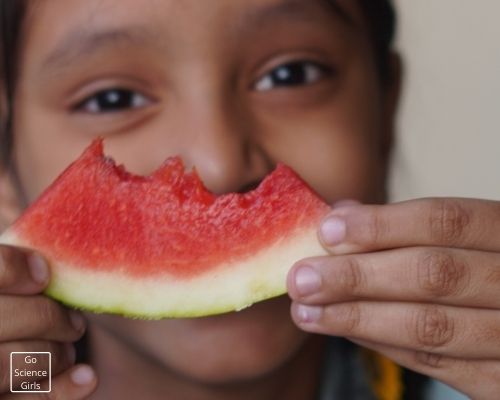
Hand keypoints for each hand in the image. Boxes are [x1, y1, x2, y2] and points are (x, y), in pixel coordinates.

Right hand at [0, 245, 96, 398]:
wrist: (1, 334)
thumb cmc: (4, 306)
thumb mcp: (1, 272)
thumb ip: (8, 262)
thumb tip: (42, 239)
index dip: (11, 270)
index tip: (42, 273)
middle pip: (4, 319)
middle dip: (47, 317)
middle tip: (73, 321)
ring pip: (13, 363)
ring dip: (55, 353)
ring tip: (67, 347)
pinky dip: (59, 390)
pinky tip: (88, 376)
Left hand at [288, 198, 499, 398]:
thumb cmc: (484, 268)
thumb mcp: (466, 237)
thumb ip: (407, 227)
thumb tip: (341, 216)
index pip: (444, 221)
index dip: (381, 225)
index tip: (327, 230)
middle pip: (433, 275)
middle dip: (358, 276)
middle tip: (302, 278)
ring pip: (430, 327)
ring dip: (357, 317)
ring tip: (307, 311)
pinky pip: (436, 364)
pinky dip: (382, 343)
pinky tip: (343, 329)